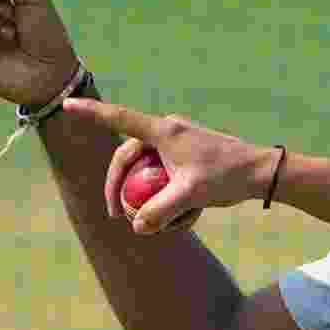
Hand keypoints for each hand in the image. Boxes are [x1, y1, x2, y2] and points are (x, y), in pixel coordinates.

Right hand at [60, 98, 278, 233]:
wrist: (262, 174)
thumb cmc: (228, 177)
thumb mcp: (192, 196)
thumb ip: (160, 212)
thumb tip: (136, 226)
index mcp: (164, 131)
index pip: (119, 119)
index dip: (91, 112)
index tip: (67, 103)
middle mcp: (167, 133)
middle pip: (128, 159)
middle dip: (120, 189)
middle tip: (118, 216)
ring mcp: (177, 147)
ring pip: (148, 175)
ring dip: (154, 202)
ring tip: (175, 223)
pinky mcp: (186, 160)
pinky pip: (166, 182)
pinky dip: (173, 202)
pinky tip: (191, 218)